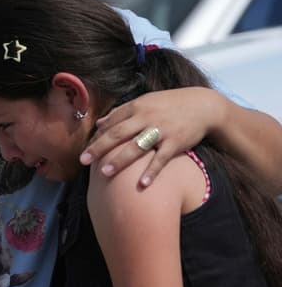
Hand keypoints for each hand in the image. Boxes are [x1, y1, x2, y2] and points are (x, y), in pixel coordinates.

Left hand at [80, 87, 223, 187]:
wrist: (203, 106)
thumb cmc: (169, 104)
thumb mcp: (145, 102)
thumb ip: (121, 112)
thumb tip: (99, 123)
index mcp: (137, 107)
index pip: (111, 123)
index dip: (96, 137)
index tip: (84, 151)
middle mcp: (147, 118)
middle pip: (118, 134)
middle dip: (99, 148)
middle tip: (83, 161)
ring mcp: (161, 130)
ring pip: (137, 146)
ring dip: (120, 160)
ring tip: (105, 173)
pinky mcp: (176, 142)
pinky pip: (162, 159)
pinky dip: (152, 171)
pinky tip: (142, 184)